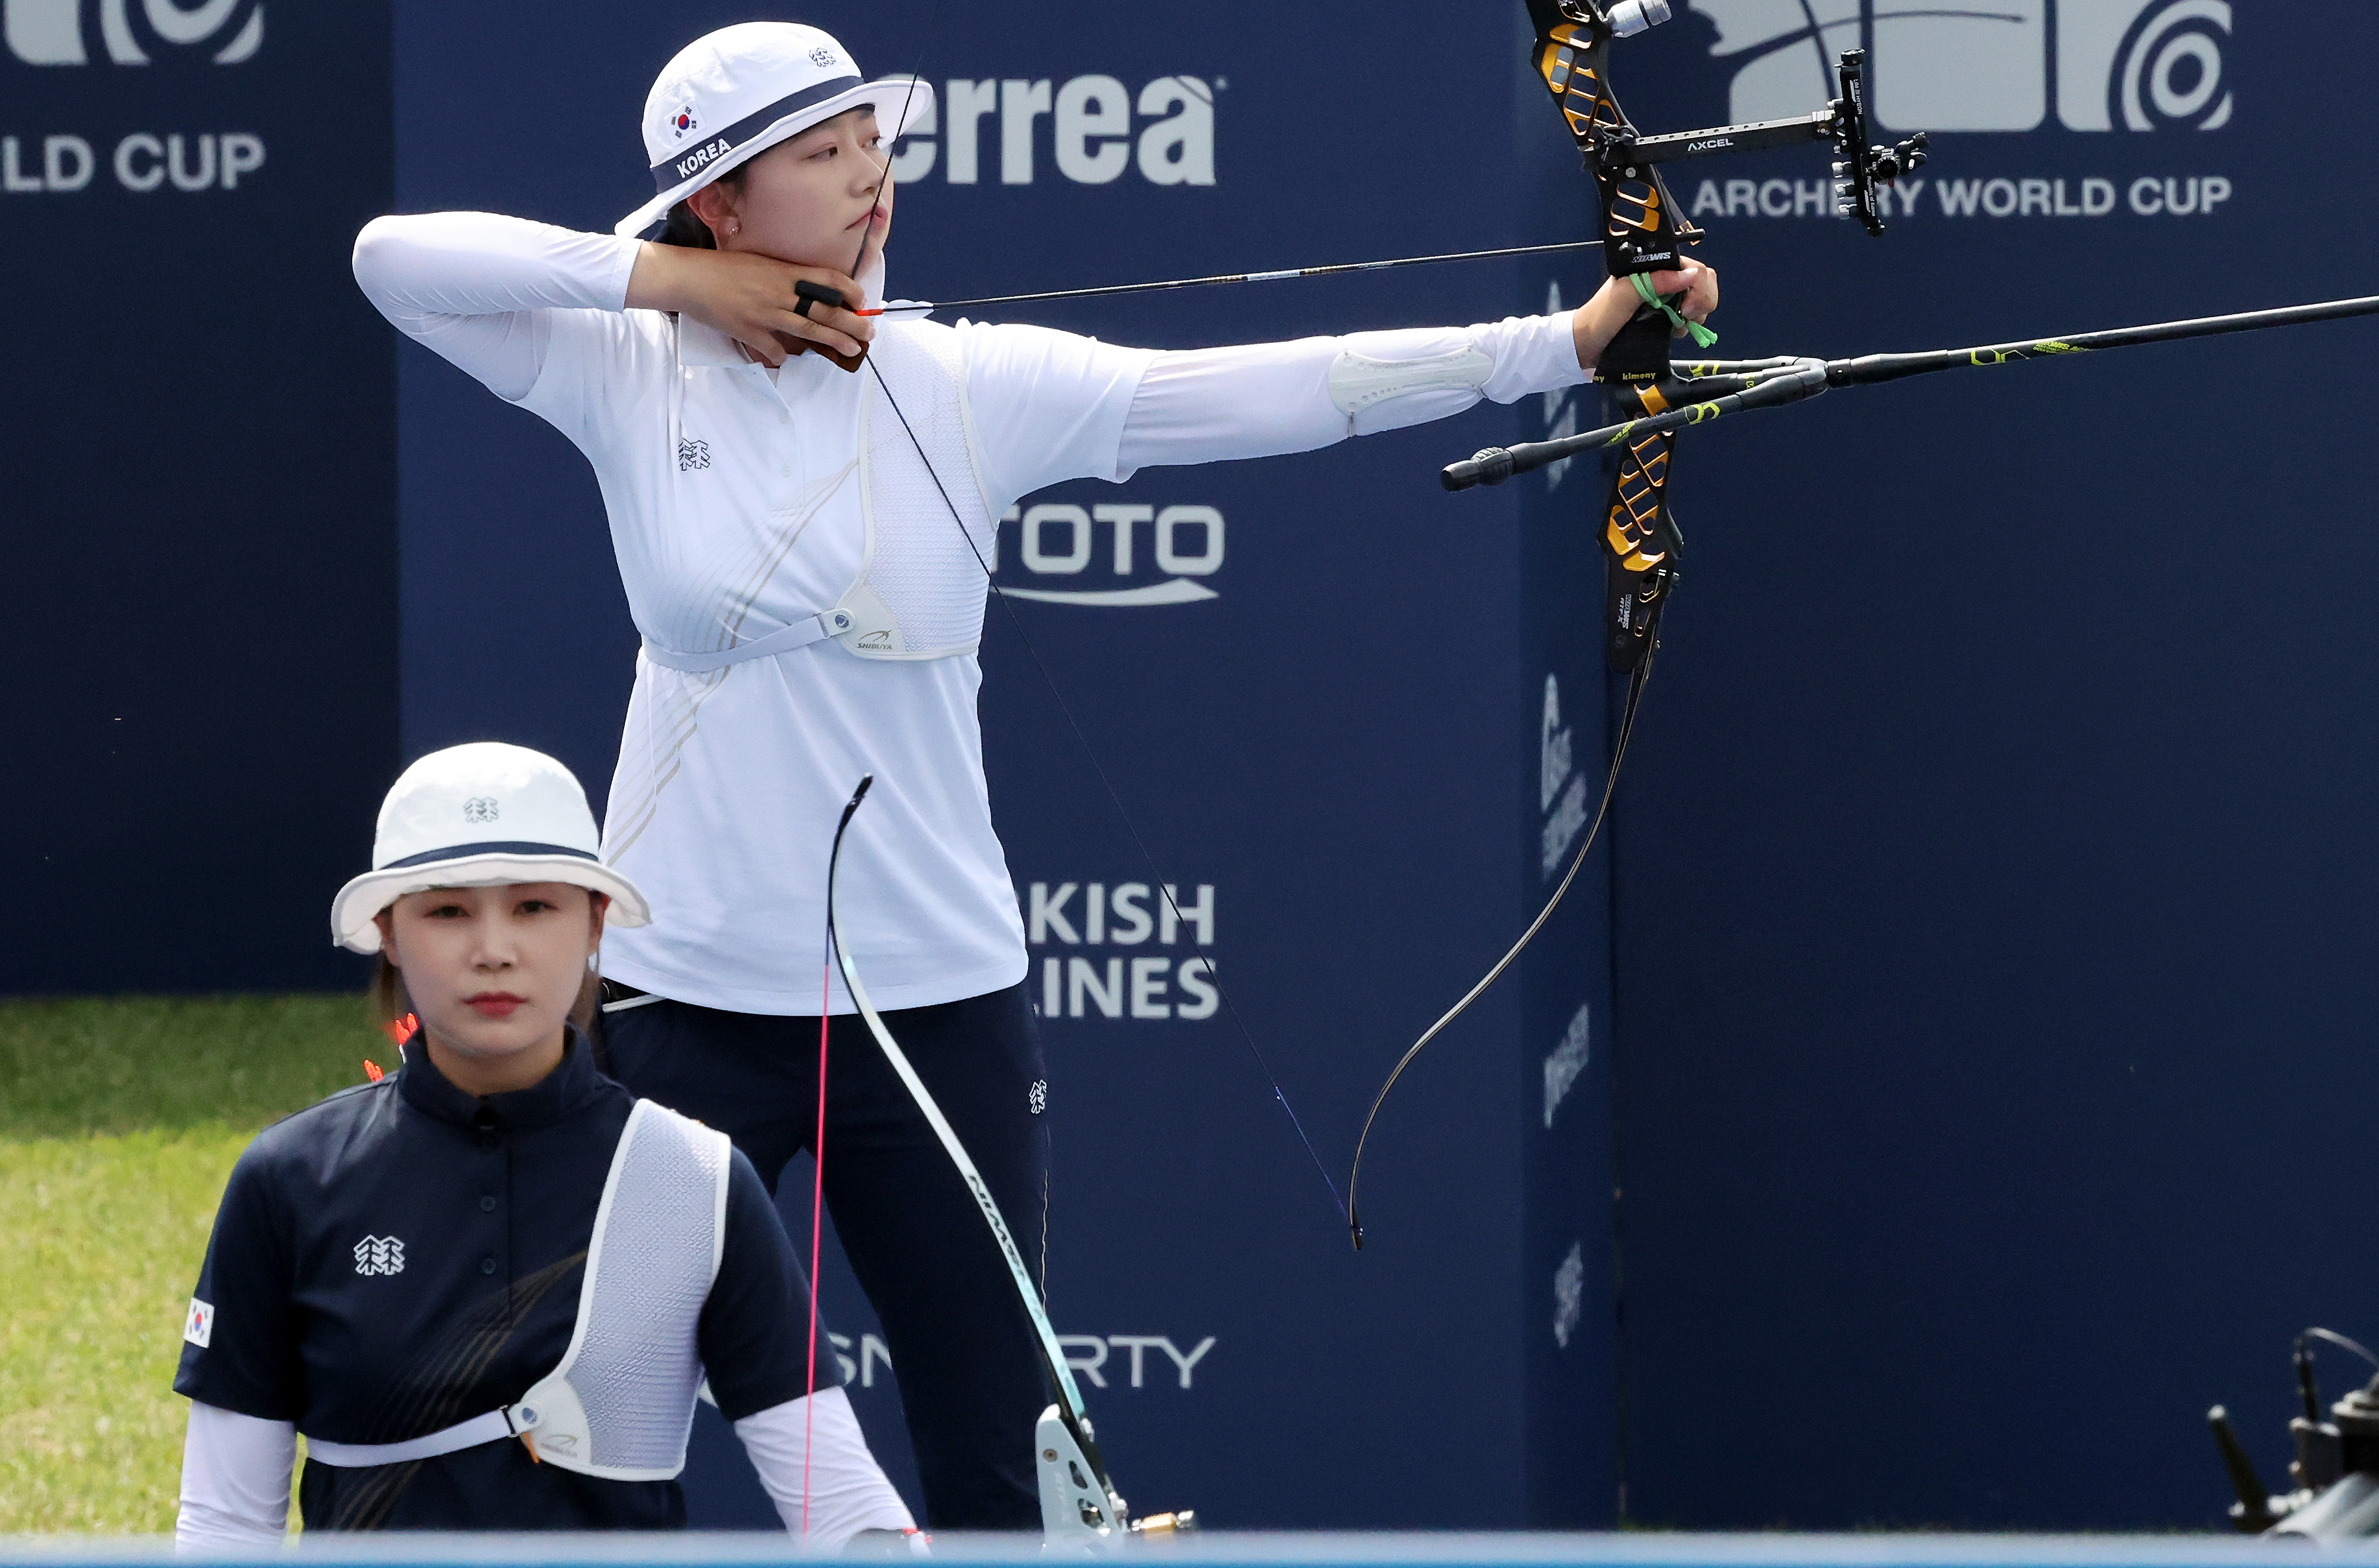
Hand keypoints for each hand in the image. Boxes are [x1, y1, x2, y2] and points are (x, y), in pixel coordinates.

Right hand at [625, 244, 873, 366]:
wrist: (689, 277)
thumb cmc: (722, 267)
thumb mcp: (758, 262)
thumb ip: (782, 276)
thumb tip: (805, 290)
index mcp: (782, 270)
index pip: (826, 278)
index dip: (848, 290)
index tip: (862, 302)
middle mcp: (779, 291)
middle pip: (825, 308)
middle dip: (852, 322)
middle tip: (870, 333)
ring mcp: (765, 312)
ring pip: (809, 328)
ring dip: (835, 341)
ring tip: (854, 350)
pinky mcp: (749, 330)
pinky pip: (774, 349)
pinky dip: (782, 356)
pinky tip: (786, 358)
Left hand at [1570, 253, 1721, 367]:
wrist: (1586, 347)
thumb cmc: (1600, 317)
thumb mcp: (1625, 295)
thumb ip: (1656, 282)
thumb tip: (1691, 274)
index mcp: (1652, 267)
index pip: (1692, 266)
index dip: (1698, 285)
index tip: (1688, 307)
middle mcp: (1662, 279)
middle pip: (1701, 280)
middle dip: (1702, 299)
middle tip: (1685, 317)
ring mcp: (1665, 298)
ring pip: (1700, 298)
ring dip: (1697, 313)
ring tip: (1678, 327)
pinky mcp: (1665, 316)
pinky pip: (1690, 315)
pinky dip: (1690, 323)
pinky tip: (1676, 332)